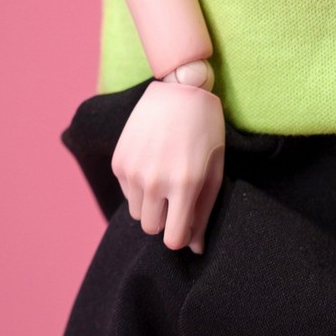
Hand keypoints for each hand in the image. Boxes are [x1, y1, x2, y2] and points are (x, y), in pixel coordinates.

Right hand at [111, 80, 224, 252]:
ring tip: (165, 177)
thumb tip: (196, 248)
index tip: (186, 222)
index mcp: (184, 185)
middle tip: (177, 196)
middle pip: (152, 228)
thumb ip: (205, 210)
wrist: (178, 87)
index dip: (181, 235)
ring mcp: (134, 171)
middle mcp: (155, 181)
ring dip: (151, 205)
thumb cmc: (205, 128)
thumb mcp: (215, 167)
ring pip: (137, 213)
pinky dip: (138, 187)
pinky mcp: (120, 161)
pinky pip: (127, 193)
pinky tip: (153, 163)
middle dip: (165, 219)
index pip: (173, 239)